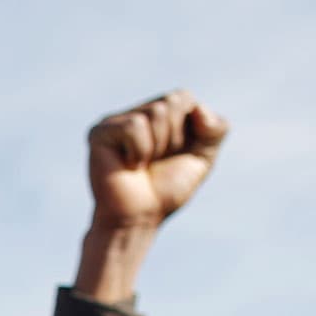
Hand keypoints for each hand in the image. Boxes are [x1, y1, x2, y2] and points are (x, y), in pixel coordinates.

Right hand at [74, 92, 229, 303]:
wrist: (139, 218)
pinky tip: (128, 164)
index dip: (188, 128)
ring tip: (141, 164)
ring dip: (157, 146)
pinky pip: (133, 126)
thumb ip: (215, 130)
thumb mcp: (203, 159)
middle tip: (156, 161)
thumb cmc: (166, 191)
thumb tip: (199, 108)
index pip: (183, 97)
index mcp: (158, 116)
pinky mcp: (100, 132)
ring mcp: (115, 122)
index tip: (174, 153)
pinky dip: (139, 149)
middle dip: (173, 137)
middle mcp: (135, 113)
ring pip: (155, 112)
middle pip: (171, 102)